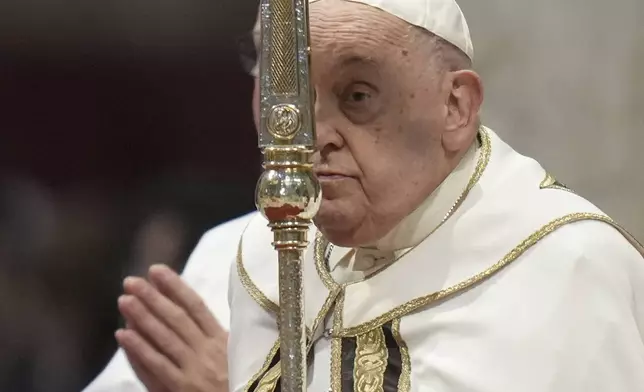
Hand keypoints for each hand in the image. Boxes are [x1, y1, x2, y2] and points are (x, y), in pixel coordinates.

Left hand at [115, 264, 227, 391]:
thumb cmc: (238, 383)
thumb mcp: (236, 355)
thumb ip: (216, 335)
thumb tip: (193, 309)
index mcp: (223, 340)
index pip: (196, 306)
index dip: (175, 287)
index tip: (157, 271)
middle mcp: (208, 351)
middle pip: (176, 318)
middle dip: (152, 297)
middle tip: (132, 281)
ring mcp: (193, 371)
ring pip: (164, 338)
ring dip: (142, 317)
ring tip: (124, 300)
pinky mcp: (180, 390)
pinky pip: (156, 367)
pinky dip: (139, 349)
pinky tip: (123, 335)